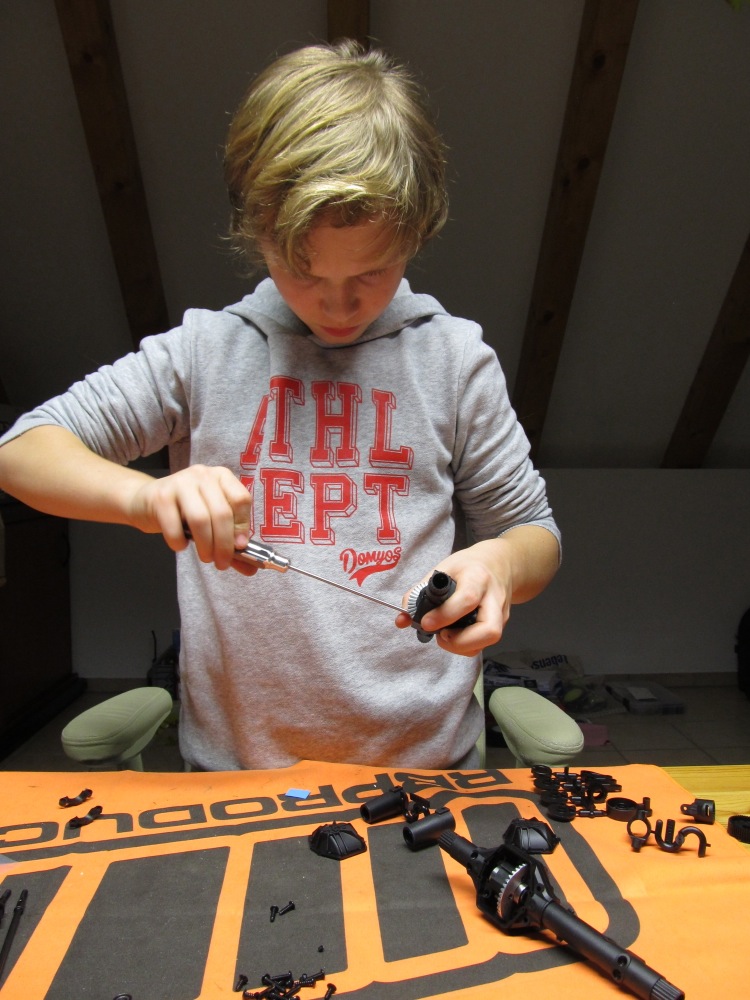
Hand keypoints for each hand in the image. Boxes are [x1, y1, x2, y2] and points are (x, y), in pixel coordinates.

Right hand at [128, 464, 254, 573]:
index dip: (242, 526)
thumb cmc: (183, 512)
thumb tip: (252, 569)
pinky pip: (174, 526)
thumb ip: (231, 542)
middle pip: (222, 513)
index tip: (240, 547)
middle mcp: (203, 475)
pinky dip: (179, 542)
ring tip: (205, 557)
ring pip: (200, 519)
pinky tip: (180, 545)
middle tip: (221, 563)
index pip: (241, 499)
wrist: (144, 501)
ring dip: (206, 545)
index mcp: (221, 477)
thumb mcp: (211, 522)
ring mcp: (180, 482)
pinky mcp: (160, 496)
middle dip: (224, 545)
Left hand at [397, 541, 508, 656]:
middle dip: (461, 641)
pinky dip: (467, 646)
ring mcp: (501, 613)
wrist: (499, 564)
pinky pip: (485, 643)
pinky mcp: (501, 624)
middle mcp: (494, 597)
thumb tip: (402, 620)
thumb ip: (419, 593)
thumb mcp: (443, 569)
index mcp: (477, 577)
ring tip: (445, 636)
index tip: (425, 623)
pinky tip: (454, 637)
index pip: (467, 599)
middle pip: (489, 629)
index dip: (445, 615)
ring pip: (490, 640)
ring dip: (463, 646)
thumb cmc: (467, 566)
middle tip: (441, 636)